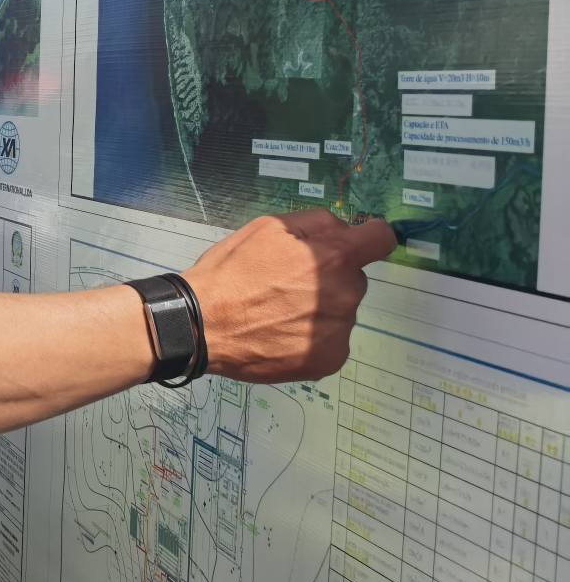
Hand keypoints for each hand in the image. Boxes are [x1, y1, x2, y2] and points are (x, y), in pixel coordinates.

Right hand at [183, 210, 394, 382]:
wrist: (201, 325)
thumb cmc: (229, 273)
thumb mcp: (265, 228)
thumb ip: (314, 222)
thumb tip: (344, 228)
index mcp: (335, 256)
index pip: (381, 239)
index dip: (367, 239)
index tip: (355, 246)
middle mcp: (346, 293)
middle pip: (354, 278)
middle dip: (330, 277)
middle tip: (288, 285)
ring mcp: (341, 329)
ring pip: (342, 310)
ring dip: (320, 309)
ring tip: (278, 313)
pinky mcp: (331, 358)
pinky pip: (332, 340)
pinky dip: (313, 338)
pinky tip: (282, 335)